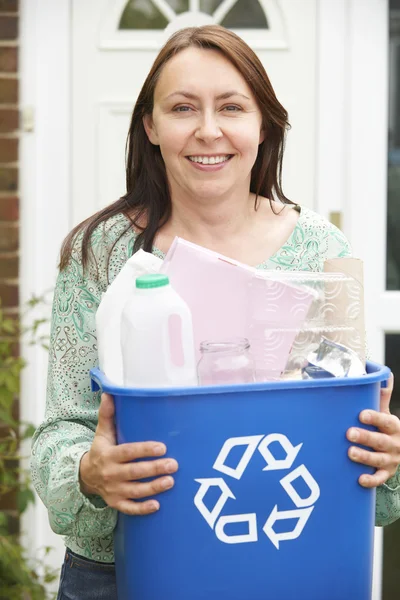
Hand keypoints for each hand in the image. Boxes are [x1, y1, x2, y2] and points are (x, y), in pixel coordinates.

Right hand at [79, 393, 177, 514]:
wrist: (85, 477)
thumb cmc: (101, 450)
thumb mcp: (102, 433)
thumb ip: (107, 414)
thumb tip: (109, 392)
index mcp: (108, 455)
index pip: (128, 452)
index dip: (145, 450)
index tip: (162, 447)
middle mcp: (110, 473)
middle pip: (134, 472)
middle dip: (154, 469)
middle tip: (173, 464)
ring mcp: (113, 490)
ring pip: (134, 491)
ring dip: (153, 488)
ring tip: (170, 482)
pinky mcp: (116, 503)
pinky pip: (129, 508)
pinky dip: (142, 509)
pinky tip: (157, 505)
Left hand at [346, 374, 399, 487]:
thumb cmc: (386, 429)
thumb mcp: (387, 413)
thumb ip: (382, 397)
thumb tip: (385, 375)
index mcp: (394, 426)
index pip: (386, 421)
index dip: (375, 418)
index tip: (361, 414)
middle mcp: (394, 444)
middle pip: (380, 441)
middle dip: (366, 437)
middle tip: (349, 433)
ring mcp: (391, 460)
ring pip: (378, 460)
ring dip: (365, 457)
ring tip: (350, 452)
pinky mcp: (387, 473)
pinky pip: (380, 479)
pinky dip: (371, 480)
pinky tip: (359, 479)